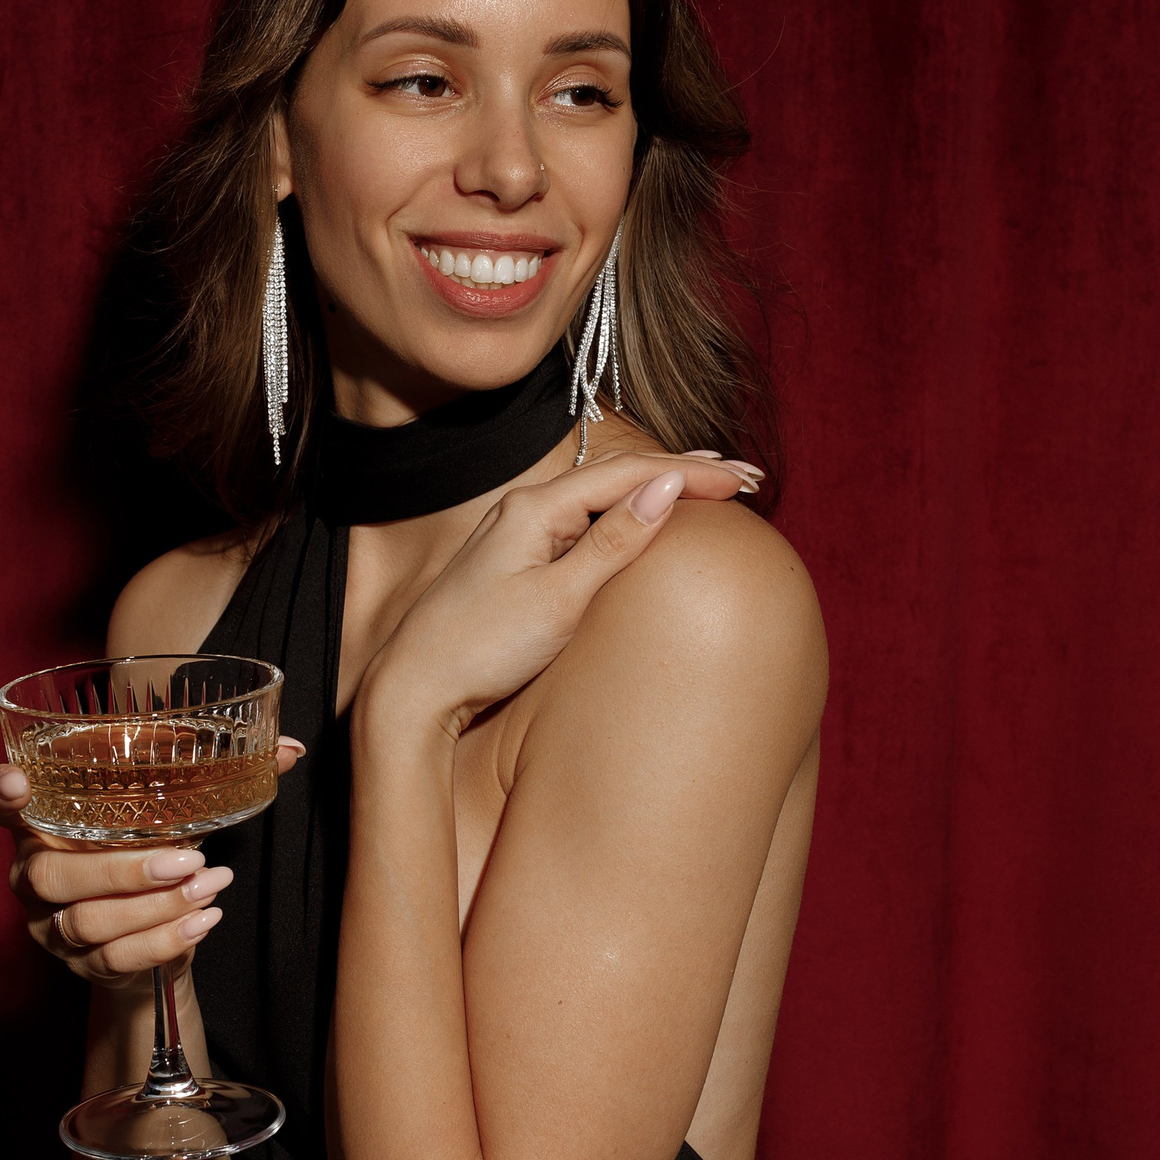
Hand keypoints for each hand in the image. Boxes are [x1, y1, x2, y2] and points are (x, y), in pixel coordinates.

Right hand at [0, 740, 305, 990]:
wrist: (158, 924)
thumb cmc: (152, 845)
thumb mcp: (174, 806)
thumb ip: (220, 774)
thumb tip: (292, 749)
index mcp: (41, 819)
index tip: (16, 784)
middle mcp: (32, 873)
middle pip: (48, 875)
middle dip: (120, 869)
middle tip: (187, 858)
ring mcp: (51, 925)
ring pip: (84, 923)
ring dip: (154, 907)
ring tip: (211, 886)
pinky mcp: (82, 965)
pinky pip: (113, 960)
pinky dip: (164, 940)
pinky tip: (204, 920)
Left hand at [357, 452, 756, 742]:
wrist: (415, 688)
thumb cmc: (482, 649)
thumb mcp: (559, 599)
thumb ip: (614, 541)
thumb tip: (665, 487)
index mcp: (535, 508)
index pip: (630, 475)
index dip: (691, 473)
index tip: (743, 480)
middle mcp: (524, 508)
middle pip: (619, 475)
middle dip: (684, 471)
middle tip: (744, 476)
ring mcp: (517, 532)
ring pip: (603, 494)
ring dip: (658, 485)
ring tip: (710, 482)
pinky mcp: (516, 559)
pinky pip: (585, 518)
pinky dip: (628, 510)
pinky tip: (645, 514)